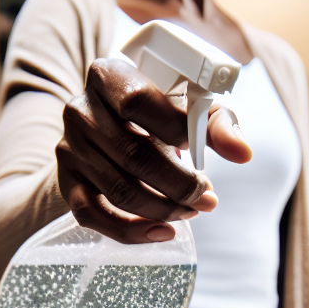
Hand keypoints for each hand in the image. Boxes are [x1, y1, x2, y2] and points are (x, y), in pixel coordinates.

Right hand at [57, 57, 251, 243]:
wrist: (108, 126)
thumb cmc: (156, 112)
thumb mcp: (188, 105)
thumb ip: (216, 123)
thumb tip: (242, 153)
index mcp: (107, 76)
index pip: (140, 103)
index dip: (177, 130)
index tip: (204, 153)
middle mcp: (80, 110)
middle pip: (133, 156)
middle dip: (179, 185)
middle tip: (207, 197)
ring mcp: (70, 149)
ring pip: (119, 191)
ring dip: (164, 209)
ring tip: (192, 211)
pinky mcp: (66, 182)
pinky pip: (93, 216)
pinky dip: (131, 231)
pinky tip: (163, 231)